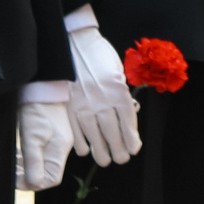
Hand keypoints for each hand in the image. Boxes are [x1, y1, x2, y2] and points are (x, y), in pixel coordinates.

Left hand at [16, 101, 70, 191]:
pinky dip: (28, 158)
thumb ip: (33, 161)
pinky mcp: (50, 135)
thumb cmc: (35, 109)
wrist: (40, 85)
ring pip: (42, 165)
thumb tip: (35, 184)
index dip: (32, 183)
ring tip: (13, 160)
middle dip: (26, 175)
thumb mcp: (31, 136)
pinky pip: (41, 154)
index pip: (52, 179)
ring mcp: (57, 141)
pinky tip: (19, 152)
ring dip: (26, 167)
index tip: (16, 178)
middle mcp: (61, 147)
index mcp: (60, 149)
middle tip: (11, 169)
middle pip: (46, 173)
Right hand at [66, 23, 140, 166]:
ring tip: (106, 161)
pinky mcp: (68, 105)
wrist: (74, 43)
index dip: (132, 137)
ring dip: (101, 150)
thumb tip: (129, 112)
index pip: (127, 120)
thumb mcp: (118, 71)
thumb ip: (122, 93)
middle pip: (112, 131)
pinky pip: (75, 129)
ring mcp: (83, 104)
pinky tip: (86, 151)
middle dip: (119, 148)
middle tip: (122, 159)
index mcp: (117, 90)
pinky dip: (81, 142)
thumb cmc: (99, 55)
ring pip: (94, 134)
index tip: (134, 148)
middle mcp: (102, 100)